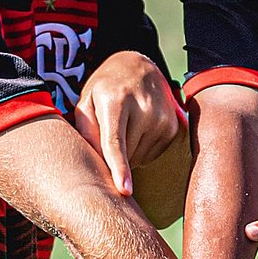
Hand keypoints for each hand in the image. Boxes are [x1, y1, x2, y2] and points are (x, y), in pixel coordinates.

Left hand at [75, 51, 184, 195]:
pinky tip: (138, 129)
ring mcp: (161, 117)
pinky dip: (141, 150)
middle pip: (126, 155)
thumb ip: (85, 130)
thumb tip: (94, 161)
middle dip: (113, 155)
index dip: (120, 169)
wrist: (139, 68)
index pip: (116, 142)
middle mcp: (142, 109)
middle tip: (110, 129)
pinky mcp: (172, 126)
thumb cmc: (106, 89)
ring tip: (126, 125)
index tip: (125, 191)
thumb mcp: (87, 101)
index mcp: (115, 102)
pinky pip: (151, 155)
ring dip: (128, 153)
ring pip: (139, 158)